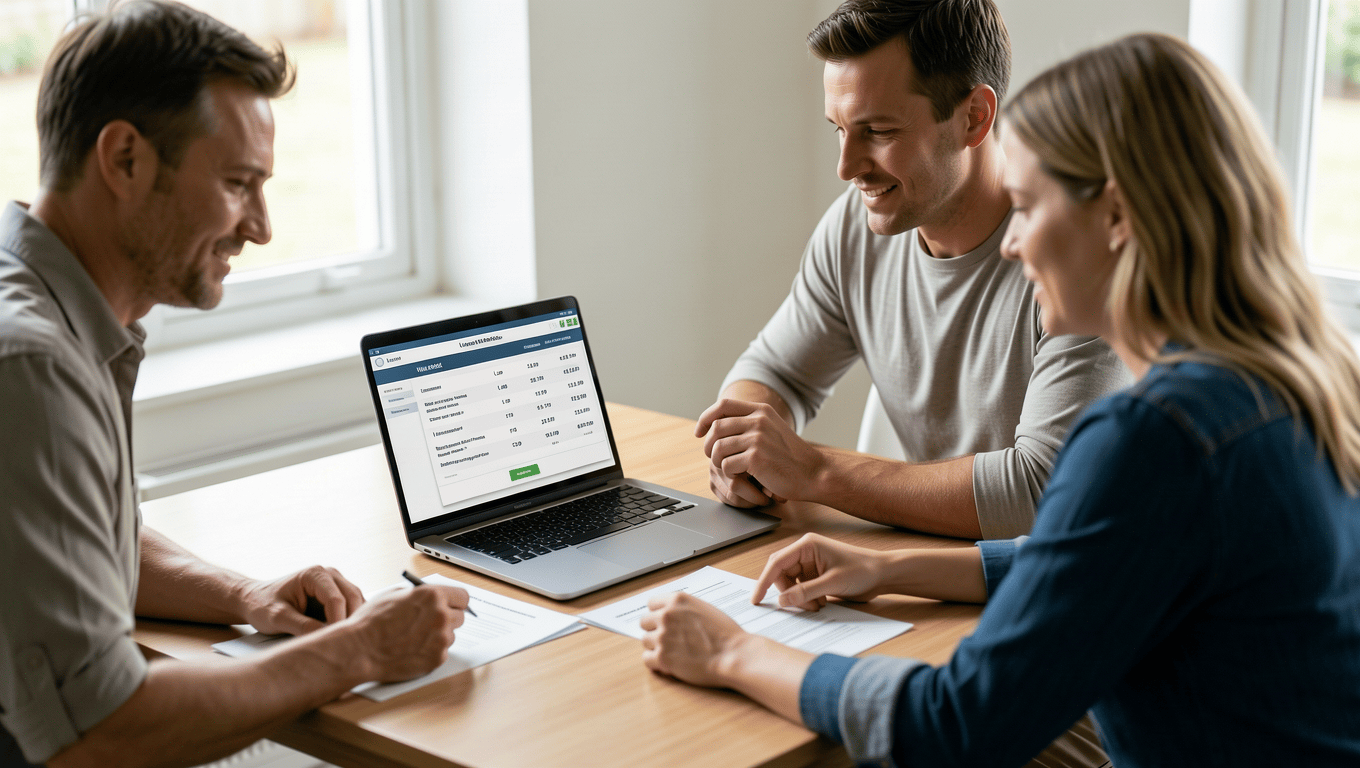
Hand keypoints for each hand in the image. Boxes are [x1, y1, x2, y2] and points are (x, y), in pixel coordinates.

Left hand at [240, 565, 364, 634]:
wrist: (254, 600)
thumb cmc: (262, 605)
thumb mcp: (277, 618)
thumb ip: (301, 626)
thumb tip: (325, 637)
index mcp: (314, 574)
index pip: (336, 599)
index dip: (337, 622)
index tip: (331, 642)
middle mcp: (329, 574)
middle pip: (353, 597)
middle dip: (351, 621)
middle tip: (345, 645)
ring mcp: (334, 583)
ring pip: (356, 602)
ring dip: (353, 621)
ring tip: (345, 642)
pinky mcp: (336, 594)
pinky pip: (351, 607)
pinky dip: (351, 621)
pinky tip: (343, 636)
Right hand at [347, 584, 468, 682]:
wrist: (359, 650)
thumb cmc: (371, 622)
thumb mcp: (395, 595)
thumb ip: (419, 595)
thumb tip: (430, 597)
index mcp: (433, 596)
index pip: (462, 596)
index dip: (455, 601)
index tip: (451, 605)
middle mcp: (441, 615)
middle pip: (460, 617)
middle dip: (447, 619)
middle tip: (430, 623)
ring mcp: (441, 639)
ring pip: (450, 636)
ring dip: (438, 636)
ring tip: (413, 638)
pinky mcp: (437, 659)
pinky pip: (441, 652)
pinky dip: (430, 652)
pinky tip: (412, 650)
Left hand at [640, 592, 750, 688]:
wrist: (733, 655)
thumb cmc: (725, 634)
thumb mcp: (704, 608)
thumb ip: (683, 609)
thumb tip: (670, 614)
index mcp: (677, 600)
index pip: (651, 603)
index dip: (658, 614)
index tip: (665, 622)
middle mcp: (666, 615)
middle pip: (645, 622)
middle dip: (655, 630)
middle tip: (669, 639)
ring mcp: (662, 636)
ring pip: (645, 641)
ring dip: (657, 647)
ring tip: (674, 652)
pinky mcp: (662, 658)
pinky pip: (647, 659)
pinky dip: (656, 663)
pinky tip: (669, 663)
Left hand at [695, 399, 826, 505]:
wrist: (813, 473)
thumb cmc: (791, 457)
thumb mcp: (773, 430)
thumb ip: (751, 424)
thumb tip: (717, 425)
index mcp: (761, 411)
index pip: (724, 405)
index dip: (706, 417)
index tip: (699, 432)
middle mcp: (758, 420)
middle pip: (716, 427)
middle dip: (709, 445)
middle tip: (714, 458)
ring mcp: (757, 438)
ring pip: (718, 448)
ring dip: (718, 462)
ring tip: (729, 470)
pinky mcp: (756, 457)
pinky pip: (726, 465)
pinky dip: (730, 475)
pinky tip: (742, 478)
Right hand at [752, 533, 886, 610]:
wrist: (883, 575)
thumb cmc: (863, 570)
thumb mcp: (832, 583)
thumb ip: (805, 592)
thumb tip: (782, 600)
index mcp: (807, 545)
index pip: (776, 563)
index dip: (764, 581)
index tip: (757, 599)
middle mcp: (806, 552)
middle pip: (782, 574)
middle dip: (787, 592)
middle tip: (800, 607)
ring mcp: (811, 564)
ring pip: (791, 584)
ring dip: (799, 598)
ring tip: (817, 605)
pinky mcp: (816, 575)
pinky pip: (801, 588)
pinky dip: (806, 599)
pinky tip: (821, 603)